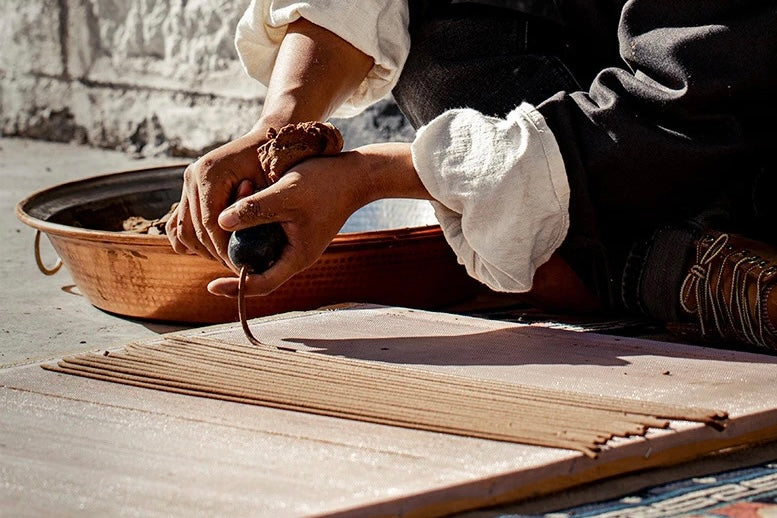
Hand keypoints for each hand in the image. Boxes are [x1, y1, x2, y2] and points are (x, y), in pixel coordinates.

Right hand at [165, 131, 269, 267]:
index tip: (241, 267)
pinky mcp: (190, 188)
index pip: (211, 225)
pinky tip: (214, 251)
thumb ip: (255, 209)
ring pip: (183, 230)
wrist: (270, 139)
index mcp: (211, 173)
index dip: (225, 250)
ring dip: (203, 250)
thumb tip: (238, 238)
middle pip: (194, 230)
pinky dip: (193, 240)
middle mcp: (193, 175)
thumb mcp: (273, 186)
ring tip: (227, 261)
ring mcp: (188, 181)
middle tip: (236, 269)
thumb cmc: (278, 163)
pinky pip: (180, 222)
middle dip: (215, 254)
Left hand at [206, 151, 364, 296]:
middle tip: (211, 232)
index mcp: (297, 257)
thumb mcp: (288, 193)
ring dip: (239, 236)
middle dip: (231, 253)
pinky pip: (264, 236)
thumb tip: (219, 221)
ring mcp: (294, 243)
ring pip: (257, 251)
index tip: (211, 286)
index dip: (236, 288)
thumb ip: (255, 208)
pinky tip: (237, 206)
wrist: (355, 173)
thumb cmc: (326, 183)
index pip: (262, 284)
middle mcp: (294, 255)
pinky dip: (249, 225)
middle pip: (255, 269)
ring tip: (223, 211)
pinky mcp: (293, 229)